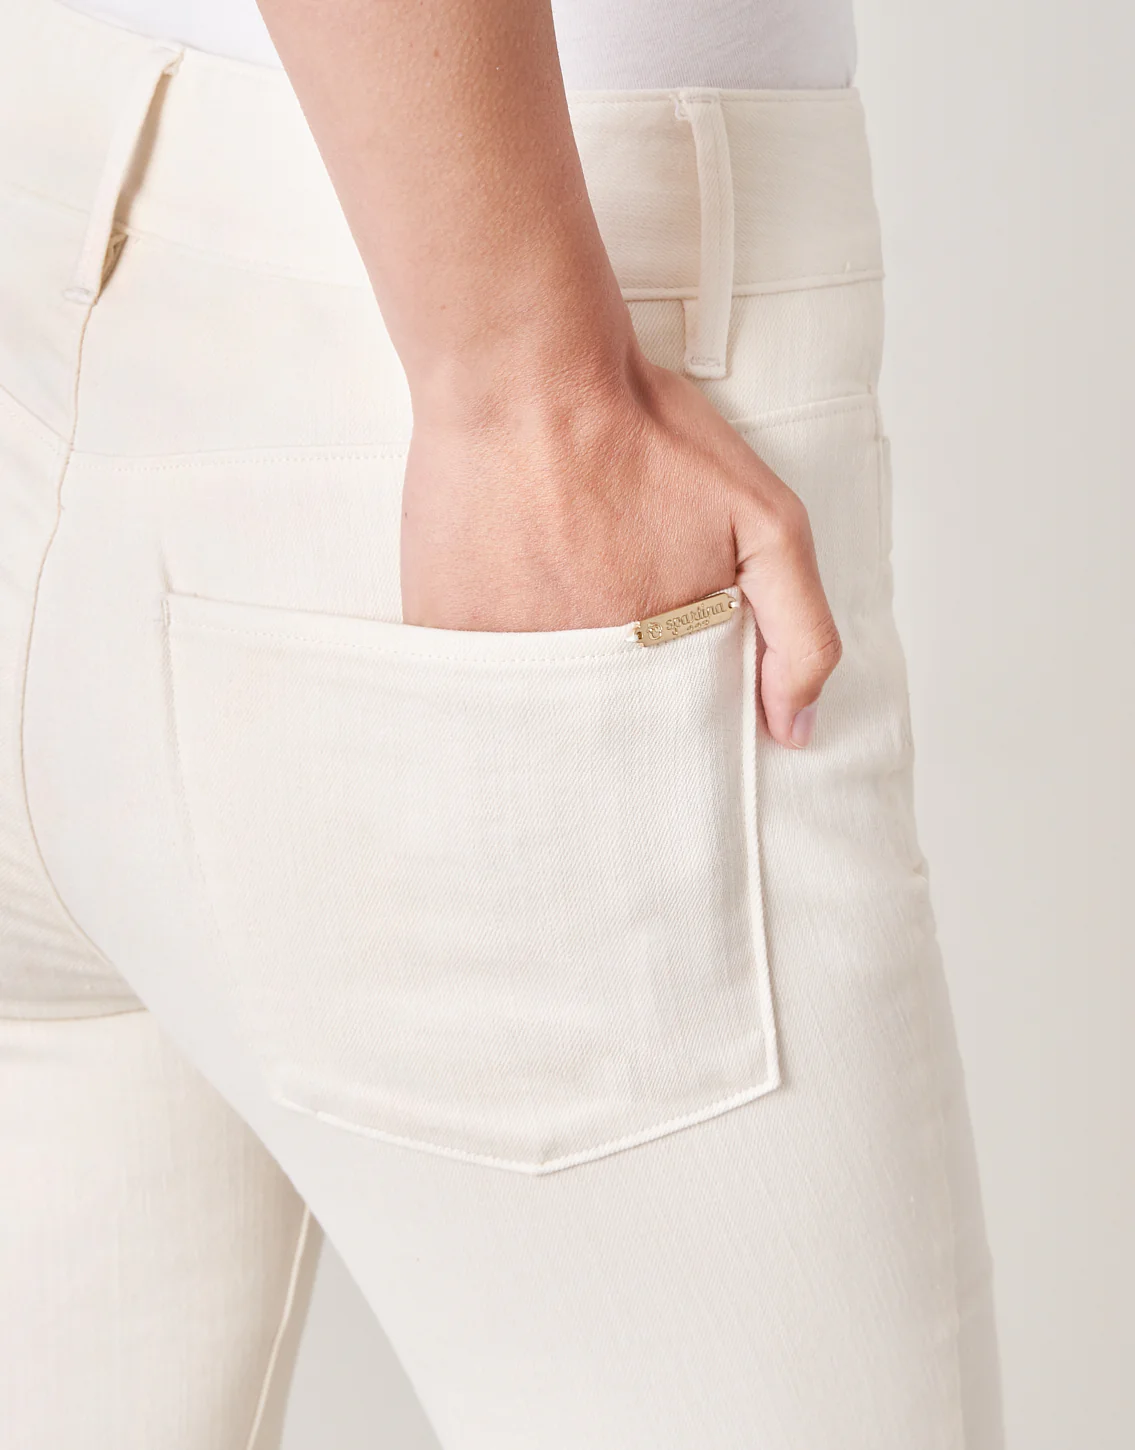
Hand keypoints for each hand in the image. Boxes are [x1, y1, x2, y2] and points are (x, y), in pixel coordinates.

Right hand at [400, 338, 840, 747]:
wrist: (527, 375)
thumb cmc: (641, 434)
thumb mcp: (769, 521)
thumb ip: (801, 630)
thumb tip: (795, 728)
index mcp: (651, 663)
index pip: (667, 731)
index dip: (670, 706)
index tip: (660, 655)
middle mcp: (574, 675)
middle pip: (595, 728)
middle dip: (605, 694)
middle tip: (598, 603)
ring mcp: (502, 658)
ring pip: (529, 708)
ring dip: (542, 676)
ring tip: (547, 593)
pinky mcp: (441, 630)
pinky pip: (464, 680)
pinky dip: (482, 656)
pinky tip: (496, 595)